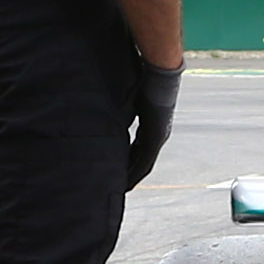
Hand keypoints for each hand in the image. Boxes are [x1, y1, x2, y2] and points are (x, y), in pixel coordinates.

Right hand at [126, 61, 180, 188]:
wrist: (159, 73)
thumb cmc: (143, 81)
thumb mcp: (129, 101)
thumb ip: (120, 111)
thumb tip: (104, 111)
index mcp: (151, 128)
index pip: (138, 151)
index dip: (127, 164)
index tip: (116, 173)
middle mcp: (157, 135)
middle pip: (141, 162)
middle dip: (128, 175)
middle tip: (115, 188)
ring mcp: (157, 137)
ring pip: (143, 165)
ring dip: (131, 178)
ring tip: (119, 190)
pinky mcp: (155, 138)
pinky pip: (145, 162)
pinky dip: (134, 174)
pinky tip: (126, 184)